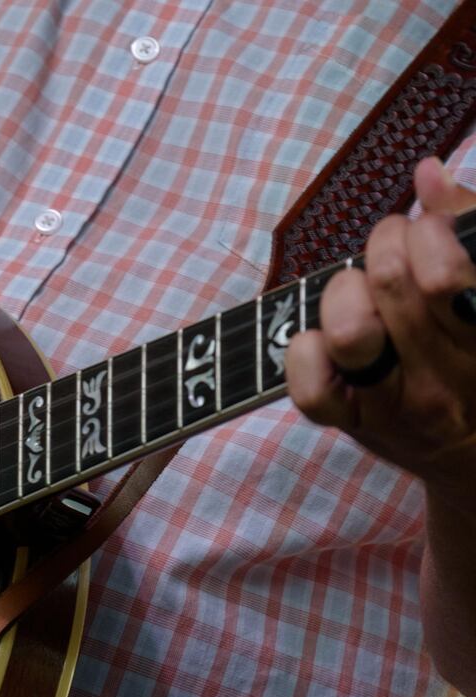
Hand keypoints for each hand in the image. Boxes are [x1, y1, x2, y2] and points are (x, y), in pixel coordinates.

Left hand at [288, 157, 475, 511]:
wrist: (475, 456)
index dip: (426, 234)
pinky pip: (310, 387)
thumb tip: (428, 173)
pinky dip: (304, 350)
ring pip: (350, 332)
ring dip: (346, 292)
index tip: (428, 231)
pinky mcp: (352, 426)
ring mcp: (396, 405)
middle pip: (391, 286)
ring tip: (360, 294)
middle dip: (384, 246)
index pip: (443, 277)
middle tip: (391, 252)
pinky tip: (322, 339)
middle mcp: (446, 378)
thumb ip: (468, 227)